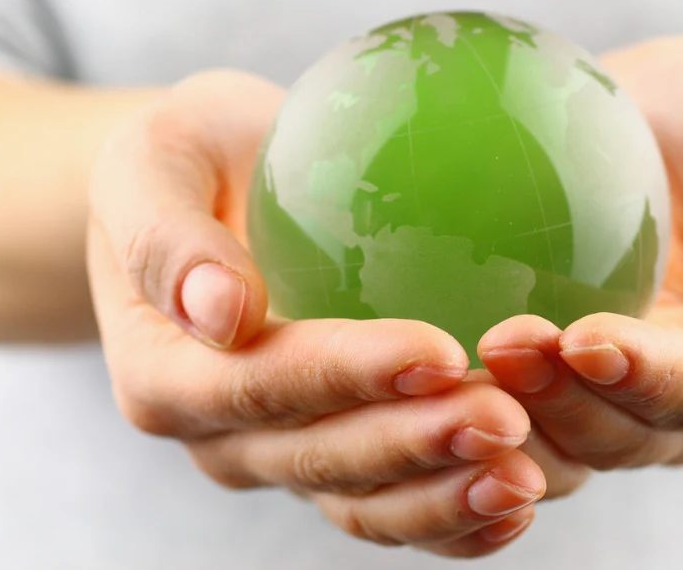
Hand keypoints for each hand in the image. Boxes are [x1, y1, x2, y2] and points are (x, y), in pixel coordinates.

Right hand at [87, 71, 544, 557]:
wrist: (209, 202)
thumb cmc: (187, 162)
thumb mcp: (153, 162)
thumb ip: (167, 236)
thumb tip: (222, 312)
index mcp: (166, 375)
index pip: (258, 385)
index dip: (347, 376)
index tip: (437, 352)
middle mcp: (223, 436)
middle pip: (322, 458)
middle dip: (416, 446)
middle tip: (506, 418)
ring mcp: (283, 457)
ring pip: (365, 503)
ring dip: (448, 496)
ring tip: (529, 474)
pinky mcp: (337, 460)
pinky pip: (396, 507)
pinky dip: (456, 520)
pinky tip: (519, 501)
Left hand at [478, 37, 682, 487]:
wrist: (669, 130)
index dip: (639, 376)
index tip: (585, 339)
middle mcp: (660, 402)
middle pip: (611, 433)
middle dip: (556, 397)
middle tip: (500, 342)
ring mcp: (595, 397)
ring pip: (548, 443)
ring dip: (502, 410)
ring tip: (451, 360)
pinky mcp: (539, 378)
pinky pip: (499, 409)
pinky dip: (457, 401)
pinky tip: (406, 365)